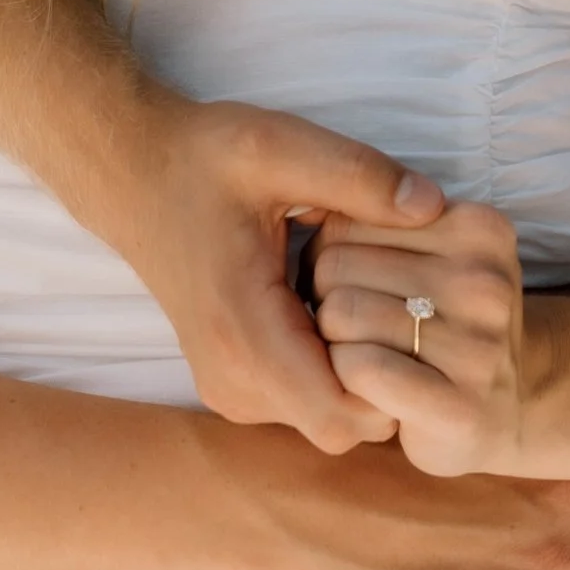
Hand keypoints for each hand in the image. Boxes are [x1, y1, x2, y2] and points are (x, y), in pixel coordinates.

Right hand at [108, 93, 449, 455]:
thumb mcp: (281, 145)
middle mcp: (233, 380)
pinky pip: (309, 400)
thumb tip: (433, 205)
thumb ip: (358, 176)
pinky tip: (340, 302)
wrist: (136, 174)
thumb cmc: (203, 159)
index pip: (343, 415)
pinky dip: (337, 364)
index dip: (395, 376)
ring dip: (362, 368)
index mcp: (242, 332)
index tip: (414, 317)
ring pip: (330, 418)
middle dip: (387, 373)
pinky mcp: (237, 385)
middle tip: (403, 300)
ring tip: (370, 295)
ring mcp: (232, 390)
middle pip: (345, 424)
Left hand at [309, 196, 544, 477]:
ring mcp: (478, 345)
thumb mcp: (431, 254)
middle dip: (325, 297)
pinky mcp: (460, 406)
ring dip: (333, 340)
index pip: (351, 215)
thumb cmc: (443, 324)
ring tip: (365, 351)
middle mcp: (486, 280)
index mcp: (480, 228)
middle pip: (337, 263)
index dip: (329, 252)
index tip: (356, 283)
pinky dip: (345, 376)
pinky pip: (359, 367)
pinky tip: (369, 386)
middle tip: (354, 325)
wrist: (504, 408)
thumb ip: (376, 224)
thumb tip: (308, 213)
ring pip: (340, 313)